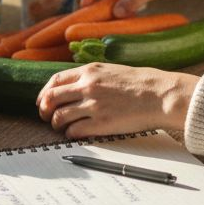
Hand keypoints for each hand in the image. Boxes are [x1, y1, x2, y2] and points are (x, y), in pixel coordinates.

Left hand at [36, 62, 199, 138]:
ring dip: (56, 124)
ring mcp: (93, 105)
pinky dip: (70, 134)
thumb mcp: (110, 70)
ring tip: (61, 127)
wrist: (159, 95)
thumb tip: (72, 87)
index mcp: (89, 71)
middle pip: (51, 99)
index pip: (55, 81)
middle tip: (45, 116)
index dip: (44, 93)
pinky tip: (75, 133)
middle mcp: (87, 86)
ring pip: (59, 117)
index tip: (43, 101)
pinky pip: (74, 131)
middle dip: (43, 110)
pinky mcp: (101, 123)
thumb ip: (91, 76)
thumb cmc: (139, 84)